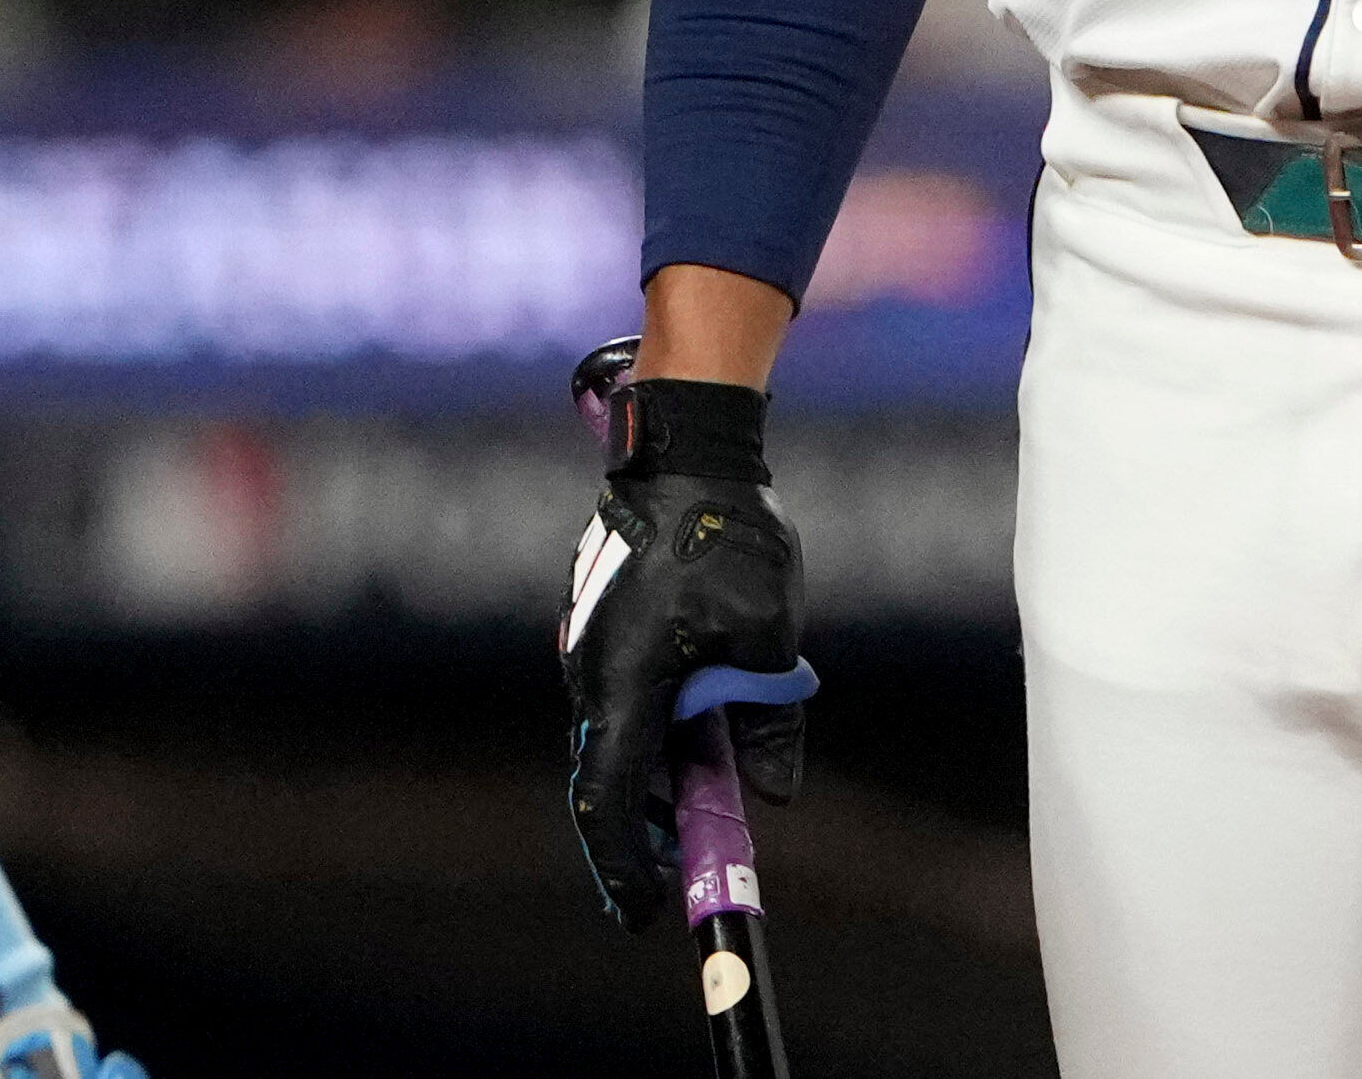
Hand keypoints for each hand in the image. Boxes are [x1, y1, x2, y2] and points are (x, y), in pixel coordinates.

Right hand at [557, 374, 804, 927]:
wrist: (684, 448)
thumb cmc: (728, 538)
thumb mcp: (769, 640)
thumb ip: (768, 723)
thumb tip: (773, 794)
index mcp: (624, 687)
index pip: (611, 804)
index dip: (625, 867)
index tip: (647, 912)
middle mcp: (590, 673)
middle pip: (610, 778)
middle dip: (647, 827)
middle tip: (686, 858)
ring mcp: (588, 645)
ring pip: (616, 734)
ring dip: (655, 771)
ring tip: (703, 788)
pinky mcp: (599, 622)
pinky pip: (619, 694)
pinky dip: (651, 726)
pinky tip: (693, 720)